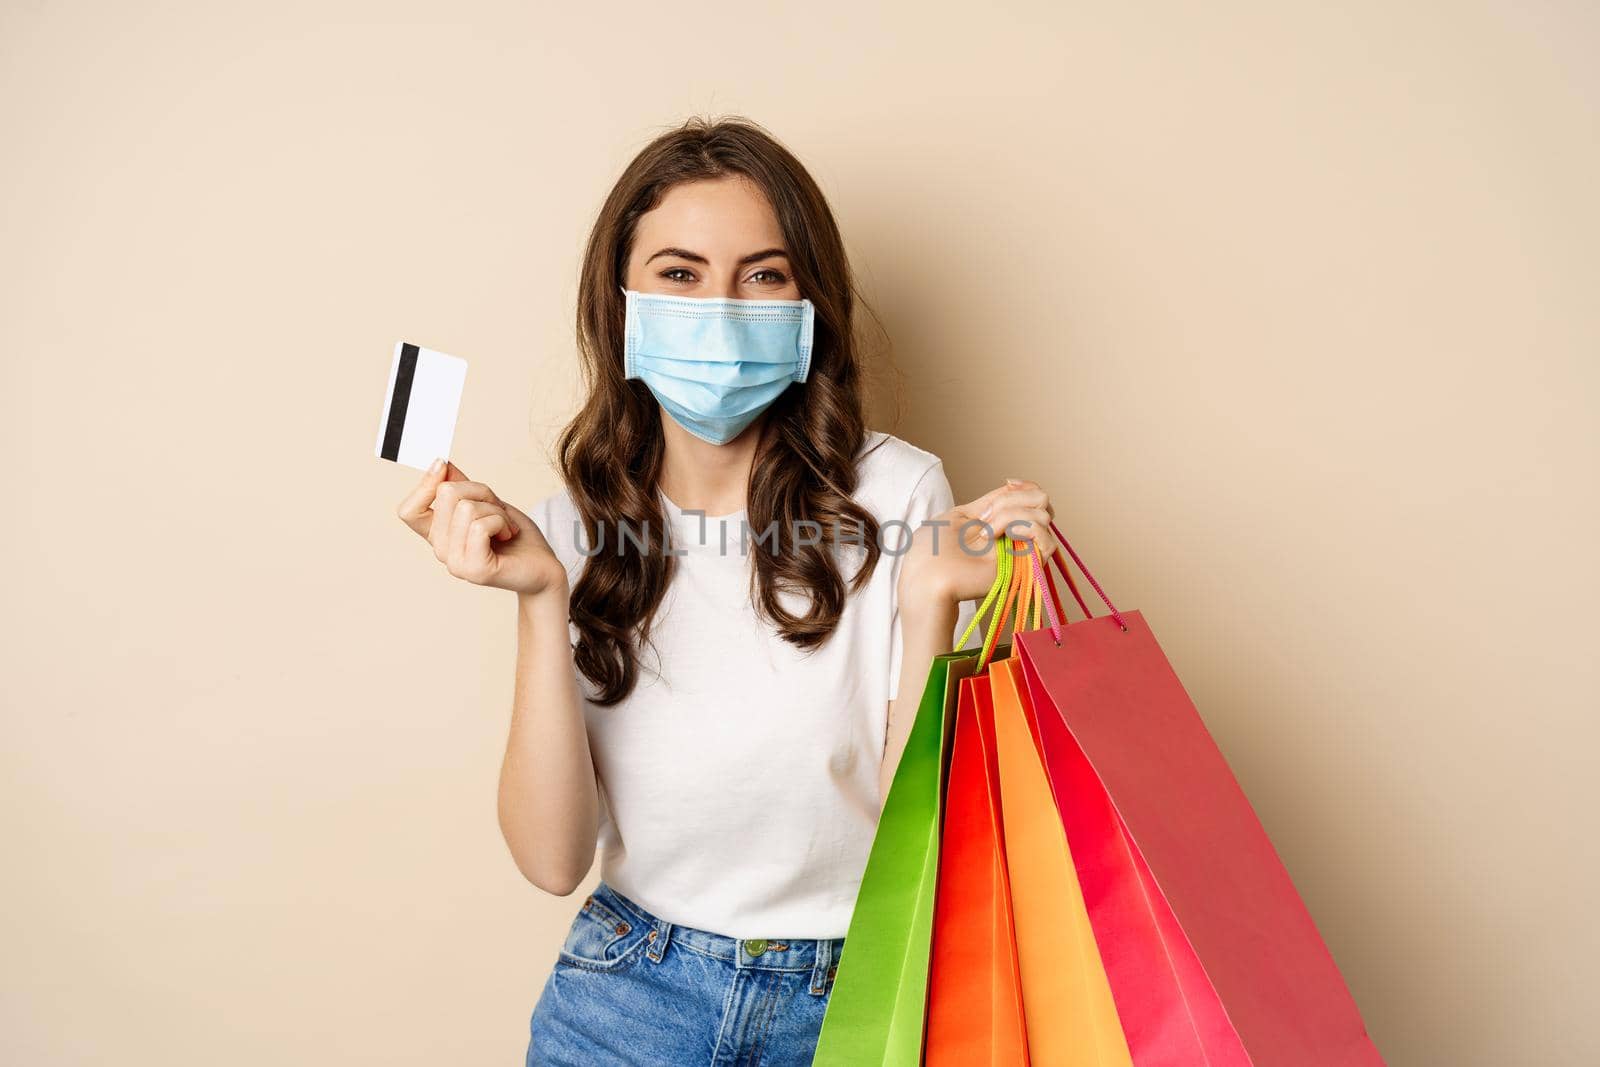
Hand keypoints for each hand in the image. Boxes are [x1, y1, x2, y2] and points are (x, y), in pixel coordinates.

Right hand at [395, 458, 567, 597]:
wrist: (543, 568)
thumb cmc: (516, 537)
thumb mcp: (488, 504)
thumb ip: (463, 488)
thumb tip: (442, 464)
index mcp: (439, 534)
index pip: (408, 511)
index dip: (423, 483)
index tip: (442, 464)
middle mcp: (441, 550)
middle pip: (446, 494)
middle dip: (481, 491)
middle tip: (498, 510)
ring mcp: (455, 563)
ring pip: (466, 508)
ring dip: (496, 510)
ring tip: (506, 527)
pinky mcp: (474, 570)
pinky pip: (480, 526)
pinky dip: (501, 522)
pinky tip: (507, 535)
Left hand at [898, 478, 1057, 605]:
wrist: (927, 575)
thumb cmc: (934, 549)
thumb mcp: (962, 514)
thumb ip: (991, 501)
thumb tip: (1014, 486)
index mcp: (1002, 523)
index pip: (1034, 496)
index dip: (1026, 486)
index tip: (1008, 483)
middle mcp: (1016, 536)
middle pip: (1042, 501)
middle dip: (1012, 500)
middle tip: (984, 518)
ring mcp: (1023, 551)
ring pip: (1043, 516)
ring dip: (1011, 516)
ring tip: (986, 533)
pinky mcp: (1027, 567)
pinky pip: (1048, 542)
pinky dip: (1026, 529)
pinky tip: (1004, 536)